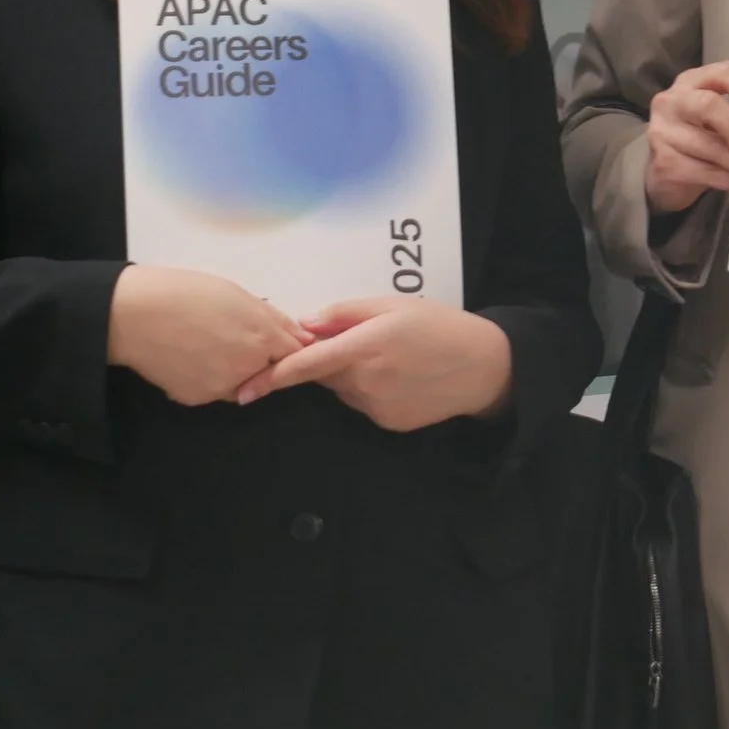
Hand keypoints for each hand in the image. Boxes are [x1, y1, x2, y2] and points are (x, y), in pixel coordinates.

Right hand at [106, 265, 306, 405]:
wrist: (133, 315)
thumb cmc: (187, 294)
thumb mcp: (239, 296)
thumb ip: (276, 320)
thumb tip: (303, 338)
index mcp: (261, 340)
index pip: (294, 354)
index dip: (286, 344)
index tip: (274, 336)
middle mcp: (246, 371)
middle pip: (269, 371)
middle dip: (261, 356)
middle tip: (232, 333)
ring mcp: (220, 389)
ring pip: (242, 383)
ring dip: (237, 369)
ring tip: (209, 341)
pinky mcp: (196, 399)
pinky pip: (214, 389)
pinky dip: (211, 376)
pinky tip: (192, 354)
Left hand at [236, 297, 514, 432]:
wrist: (483, 367)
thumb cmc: (439, 326)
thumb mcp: (394, 305)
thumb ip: (345, 313)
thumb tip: (305, 325)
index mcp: (365, 346)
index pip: (306, 365)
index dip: (272, 376)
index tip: (245, 388)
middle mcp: (366, 381)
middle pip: (324, 374)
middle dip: (329, 360)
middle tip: (364, 341)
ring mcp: (376, 406)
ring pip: (343, 390)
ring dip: (351, 375)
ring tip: (391, 358)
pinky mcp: (387, 423)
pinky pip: (363, 404)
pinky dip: (371, 390)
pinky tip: (400, 378)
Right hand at [645, 61, 728, 215]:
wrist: (666, 173)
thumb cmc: (700, 137)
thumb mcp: (718, 118)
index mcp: (692, 82)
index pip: (724, 73)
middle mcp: (671, 101)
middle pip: (708, 105)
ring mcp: (662, 131)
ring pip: (708, 145)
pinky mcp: (663, 162)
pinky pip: (703, 171)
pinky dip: (726, 179)